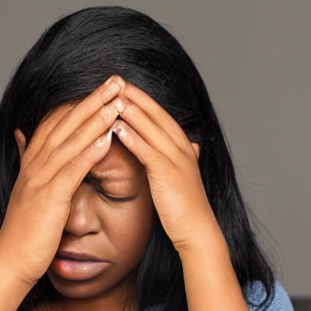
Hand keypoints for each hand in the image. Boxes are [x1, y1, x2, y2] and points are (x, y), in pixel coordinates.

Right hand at [0, 75, 127, 285]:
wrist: (11, 262)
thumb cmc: (27, 233)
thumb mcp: (29, 193)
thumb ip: (31, 164)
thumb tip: (24, 137)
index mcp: (32, 164)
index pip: (56, 123)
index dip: (78, 103)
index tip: (100, 87)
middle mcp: (34, 166)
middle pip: (65, 124)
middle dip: (91, 100)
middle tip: (115, 80)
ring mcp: (40, 180)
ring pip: (70, 142)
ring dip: (95, 119)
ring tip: (117, 100)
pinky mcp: (49, 198)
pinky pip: (72, 170)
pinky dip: (90, 151)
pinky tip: (107, 137)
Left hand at [110, 83, 220, 253]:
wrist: (197, 230)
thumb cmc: (185, 207)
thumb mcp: (182, 176)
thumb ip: (179, 158)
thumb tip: (185, 146)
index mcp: (184, 147)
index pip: (162, 115)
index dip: (144, 99)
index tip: (124, 86)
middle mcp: (183, 149)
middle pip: (157, 116)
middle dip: (137, 97)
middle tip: (115, 81)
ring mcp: (178, 160)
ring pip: (152, 130)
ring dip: (133, 112)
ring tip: (113, 97)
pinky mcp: (169, 175)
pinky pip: (149, 151)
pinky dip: (134, 138)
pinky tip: (118, 128)